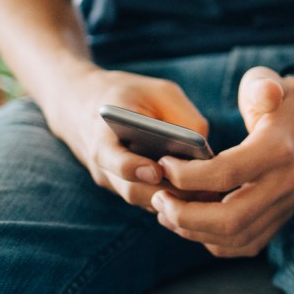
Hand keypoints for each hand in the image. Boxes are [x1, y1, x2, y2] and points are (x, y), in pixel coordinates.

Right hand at [45, 68, 209, 211]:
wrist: (83, 103)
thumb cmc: (129, 94)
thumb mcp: (158, 91)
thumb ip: (182, 116)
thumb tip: (205, 150)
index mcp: (103, 135)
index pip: (112, 160)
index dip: (133, 168)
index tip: (157, 170)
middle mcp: (103, 166)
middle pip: (133, 190)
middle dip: (169, 192)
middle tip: (202, 190)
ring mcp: (113, 182)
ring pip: (145, 202)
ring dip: (176, 201)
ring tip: (210, 195)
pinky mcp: (126, 189)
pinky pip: (150, 201)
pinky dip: (174, 200)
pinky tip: (203, 195)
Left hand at [154, 66, 293, 257]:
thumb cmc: (280, 100)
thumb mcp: (269, 82)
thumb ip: (263, 86)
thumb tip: (266, 95)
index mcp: (278, 151)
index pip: (227, 174)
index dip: (188, 175)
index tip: (163, 163)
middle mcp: (284, 185)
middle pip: (230, 218)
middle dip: (185, 215)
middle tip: (158, 199)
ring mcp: (284, 206)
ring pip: (235, 237)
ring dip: (194, 231)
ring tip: (166, 212)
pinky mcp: (280, 219)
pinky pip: (244, 245)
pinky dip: (212, 240)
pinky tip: (191, 223)